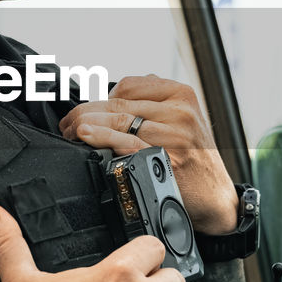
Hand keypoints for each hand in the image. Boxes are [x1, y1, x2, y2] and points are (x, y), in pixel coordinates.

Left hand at [57, 73, 237, 233]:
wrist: (215, 195)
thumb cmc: (193, 157)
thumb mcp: (182, 119)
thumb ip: (151, 104)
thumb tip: (106, 99)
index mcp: (181, 94)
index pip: (128, 86)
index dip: (99, 97)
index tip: (84, 110)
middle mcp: (179, 111)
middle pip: (118, 104)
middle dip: (85, 113)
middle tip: (67, 124)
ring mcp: (174, 135)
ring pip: (118, 121)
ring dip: (86, 125)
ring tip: (70, 131)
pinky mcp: (165, 158)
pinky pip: (126, 143)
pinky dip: (102, 138)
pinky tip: (86, 136)